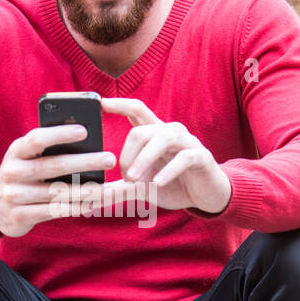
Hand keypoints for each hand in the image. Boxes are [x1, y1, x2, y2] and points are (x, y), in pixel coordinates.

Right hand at [0, 123, 116, 237]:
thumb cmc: (21, 173)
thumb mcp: (26, 156)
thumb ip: (47, 148)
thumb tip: (84, 136)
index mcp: (16, 151)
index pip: (37, 139)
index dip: (60, 134)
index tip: (84, 131)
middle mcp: (12, 172)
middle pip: (54, 165)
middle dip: (85, 161)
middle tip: (110, 159)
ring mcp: (15, 196)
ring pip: (57, 192)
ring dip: (86, 189)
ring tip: (108, 187)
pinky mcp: (20, 216)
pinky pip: (53, 211)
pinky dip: (75, 207)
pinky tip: (92, 204)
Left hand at [99, 97, 231, 214]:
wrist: (206, 196)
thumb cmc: (173, 186)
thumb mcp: (143, 187)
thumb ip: (121, 188)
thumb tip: (92, 195)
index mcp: (155, 134)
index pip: (137, 110)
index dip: (120, 104)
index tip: (101, 103)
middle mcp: (171, 132)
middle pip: (142, 130)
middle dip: (127, 154)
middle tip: (124, 177)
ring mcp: (188, 143)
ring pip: (162, 138)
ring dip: (144, 159)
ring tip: (133, 179)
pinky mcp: (202, 157)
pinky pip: (184, 157)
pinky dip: (168, 170)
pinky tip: (157, 184)